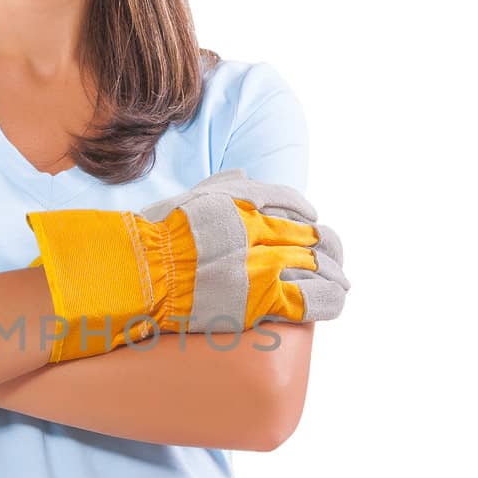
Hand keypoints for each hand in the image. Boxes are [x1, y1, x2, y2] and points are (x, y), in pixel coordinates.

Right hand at [24, 168, 348, 363]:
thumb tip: (242, 177)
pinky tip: (335, 300)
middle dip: (327, 248)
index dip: (307, 219)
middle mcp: (260, 227)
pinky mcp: (264, 298)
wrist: (139, 274)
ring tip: (338, 283)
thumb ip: (218, 188)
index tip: (311, 229)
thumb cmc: (151, 242)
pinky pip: (313, 298)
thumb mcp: (186, 200)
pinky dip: (330, 298)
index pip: (293, 205)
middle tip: (332, 259)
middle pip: (311, 236)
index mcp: (243, 202)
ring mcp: (264, 262)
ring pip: (319, 266)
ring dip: (333, 273)